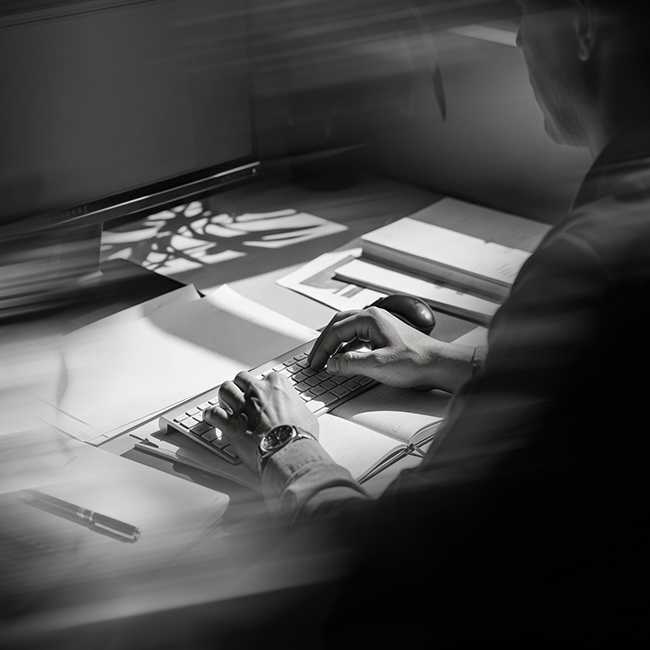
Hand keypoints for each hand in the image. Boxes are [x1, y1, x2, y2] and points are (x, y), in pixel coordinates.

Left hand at [203, 370, 318, 475]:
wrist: (289, 451)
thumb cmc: (299, 435)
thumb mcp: (306, 415)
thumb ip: (297, 408)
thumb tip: (299, 413)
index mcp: (277, 385)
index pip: (265, 377)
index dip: (262, 388)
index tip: (262, 395)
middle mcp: (258, 391)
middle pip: (241, 379)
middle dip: (239, 387)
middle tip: (240, 396)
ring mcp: (243, 406)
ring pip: (225, 390)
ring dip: (224, 397)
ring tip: (224, 403)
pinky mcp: (231, 423)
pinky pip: (213, 412)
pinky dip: (210, 415)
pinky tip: (211, 417)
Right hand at [308, 307, 474, 392]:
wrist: (438, 365)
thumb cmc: (415, 361)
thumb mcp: (377, 365)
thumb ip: (349, 364)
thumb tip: (331, 364)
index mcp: (370, 318)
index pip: (336, 330)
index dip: (322, 349)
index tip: (315, 363)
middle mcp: (373, 318)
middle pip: (339, 326)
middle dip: (324, 344)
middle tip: (314, 360)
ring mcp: (379, 325)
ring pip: (348, 331)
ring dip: (334, 345)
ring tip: (325, 360)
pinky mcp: (383, 336)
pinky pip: (358, 338)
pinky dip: (346, 348)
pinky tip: (343, 359)